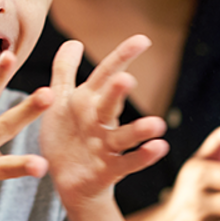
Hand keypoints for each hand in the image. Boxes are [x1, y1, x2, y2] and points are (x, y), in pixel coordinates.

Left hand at [39, 35, 167, 207]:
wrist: (67, 180)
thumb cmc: (66, 136)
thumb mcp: (60, 102)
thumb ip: (65, 72)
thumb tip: (74, 42)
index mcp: (88, 101)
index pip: (106, 74)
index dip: (122, 57)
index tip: (143, 40)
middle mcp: (100, 121)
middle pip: (110, 103)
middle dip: (117, 92)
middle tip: (126, 79)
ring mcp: (106, 146)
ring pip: (124, 136)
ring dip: (140, 130)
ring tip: (157, 125)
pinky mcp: (107, 169)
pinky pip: (127, 163)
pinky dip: (142, 157)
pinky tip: (159, 148)